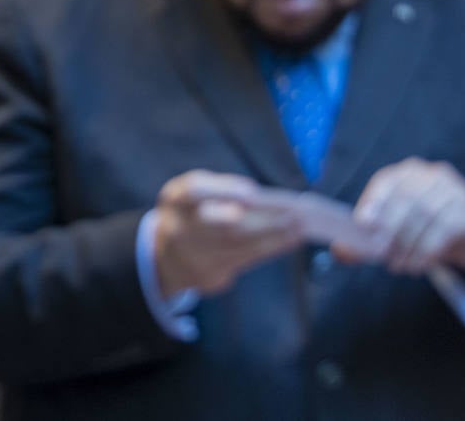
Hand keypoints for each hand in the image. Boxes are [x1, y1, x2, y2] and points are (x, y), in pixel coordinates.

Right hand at [153, 170, 302, 297]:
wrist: (164, 257)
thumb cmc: (188, 212)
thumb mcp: (193, 191)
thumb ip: (220, 187)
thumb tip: (254, 193)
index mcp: (174, 200)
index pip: (195, 190)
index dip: (223, 191)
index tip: (252, 193)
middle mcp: (178, 229)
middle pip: (224, 226)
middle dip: (263, 222)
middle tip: (294, 215)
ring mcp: (192, 257)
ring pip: (240, 247)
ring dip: (275, 236)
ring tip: (300, 226)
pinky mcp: (209, 277)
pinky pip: (244, 261)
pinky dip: (269, 249)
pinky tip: (289, 240)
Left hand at [345, 158, 464, 274]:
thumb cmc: (427, 228)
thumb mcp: (397, 232)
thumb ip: (368, 241)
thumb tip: (340, 251)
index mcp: (404, 175)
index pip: (385, 183)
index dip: (373, 202)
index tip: (362, 224)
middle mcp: (428, 176)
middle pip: (405, 199)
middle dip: (390, 229)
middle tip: (382, 256)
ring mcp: (453, 190)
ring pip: (425, 214)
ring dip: (409, 244)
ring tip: (400, 266)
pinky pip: (446, 227)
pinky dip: (428, 248)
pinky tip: (420, 263)